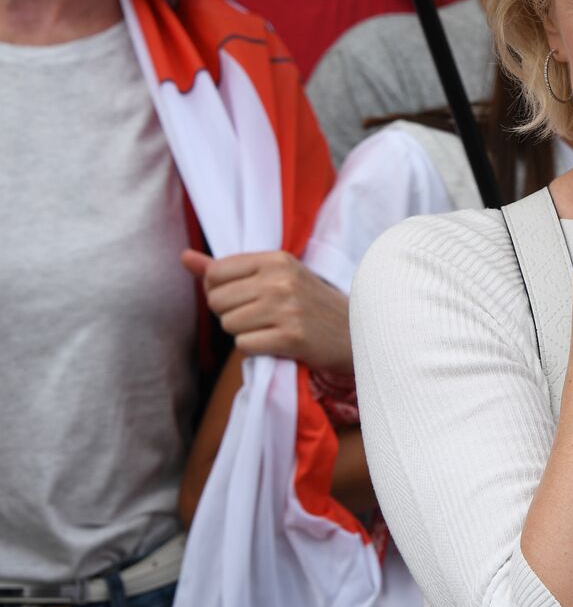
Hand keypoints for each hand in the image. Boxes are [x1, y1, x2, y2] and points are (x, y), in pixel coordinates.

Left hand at [180, 249, 352, 373]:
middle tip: (261, 316)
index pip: (215, 273)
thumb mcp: (275, 275)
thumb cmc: (309, 303)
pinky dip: (256, 348)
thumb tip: (183, 257)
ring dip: (244, 332)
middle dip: (231, 314)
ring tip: (271, 328)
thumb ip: (226, 268)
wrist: (354, 333)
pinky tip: (278, 343)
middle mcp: (281, 280)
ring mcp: (287, 309)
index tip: (245, 297)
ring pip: (229, 325)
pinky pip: (244, 345)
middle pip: (217, 301)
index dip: (221, 291)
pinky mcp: (291, 338)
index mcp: (276, 258)